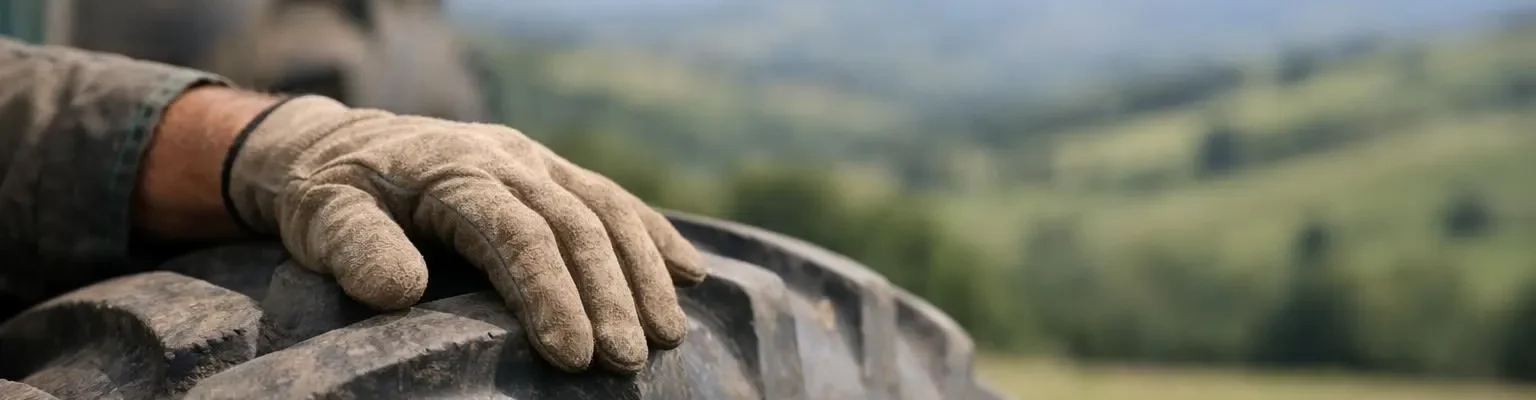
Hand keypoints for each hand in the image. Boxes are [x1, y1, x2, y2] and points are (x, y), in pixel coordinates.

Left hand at [222, 95, 707, 372]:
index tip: (572, 357)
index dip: (550, 294)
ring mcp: (538, 161)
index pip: (519, 233)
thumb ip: (358, 249)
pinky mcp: (554, 171)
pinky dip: (656, 237)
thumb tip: (403, 291)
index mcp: (457, 169)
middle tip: (627, 361)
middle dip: (610, 295)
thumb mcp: (323, 218)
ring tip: (668, 336)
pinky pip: (616, 200)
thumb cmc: (331, 196)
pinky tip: (691, 274)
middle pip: (576, 225)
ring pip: (608, 211)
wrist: (343, 148)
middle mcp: (509, 158)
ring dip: (644, 274)